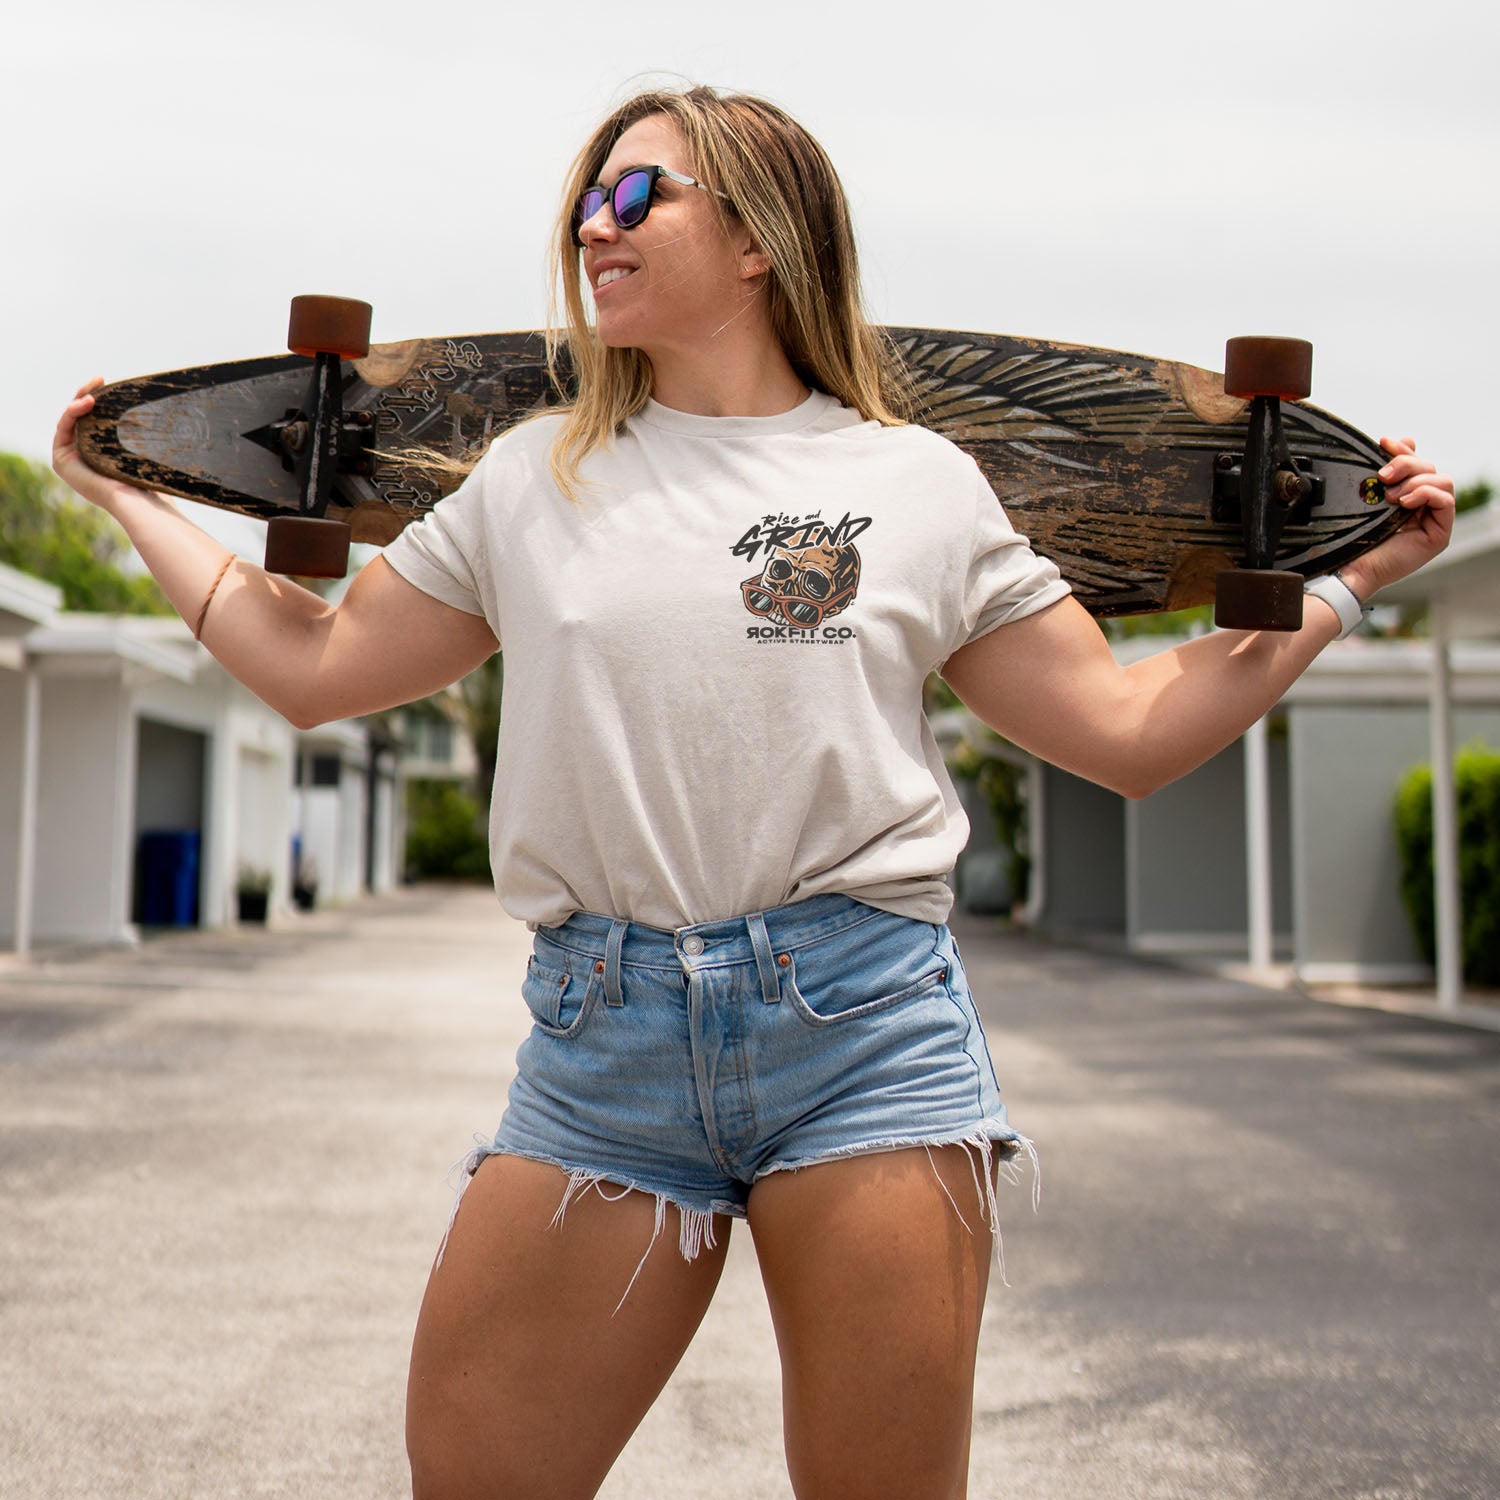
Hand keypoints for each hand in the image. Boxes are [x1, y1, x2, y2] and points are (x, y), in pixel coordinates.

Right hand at [53, 377, 145, 515]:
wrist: (140, 501)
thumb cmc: (150, 481)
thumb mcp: (143, 450)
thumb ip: (138, 432)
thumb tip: (158, 404)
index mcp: (102, 455)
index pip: (96, 421)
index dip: (99, 399)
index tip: (109, 382)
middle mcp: (85, 457)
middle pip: (81, 418)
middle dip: (87, 393)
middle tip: (99, 378)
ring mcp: (71, 460)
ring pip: (70, 420)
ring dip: (79, 400)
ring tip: (94, 392)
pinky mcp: (61, 461)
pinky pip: (63, 428)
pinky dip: (72, 412)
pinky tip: (87, 402)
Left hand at [1338, 437, 1455, 601]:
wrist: (1349, 568)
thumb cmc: (1353, 537)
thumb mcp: (1366, 497)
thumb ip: (1381, 472)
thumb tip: (1392, 440)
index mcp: (1404, 495)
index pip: (1416, 462)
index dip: (1403, 450)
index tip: (1383, 442)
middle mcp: (1421, 506)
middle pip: (1429, 467)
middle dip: (1406, 464)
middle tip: (1382, 475)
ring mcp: (1432, 519)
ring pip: (1441, 480)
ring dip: (1416, 481)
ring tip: (1391, 496)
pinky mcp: (1439, 534)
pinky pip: (1446, 500)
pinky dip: (1427, 494)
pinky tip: (1406, 502)